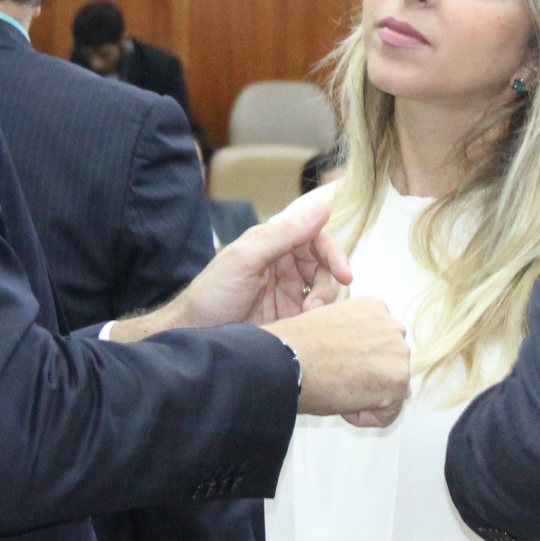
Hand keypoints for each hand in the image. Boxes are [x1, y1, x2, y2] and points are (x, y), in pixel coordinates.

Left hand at [155, 189, 353, 332]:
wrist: (194, 335)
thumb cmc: (212, 293)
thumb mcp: (247, 258)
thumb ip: (287, 233)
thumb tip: (325, 205)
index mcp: (276, 242)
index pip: (319, 240)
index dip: (335, 256)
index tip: (345, 275)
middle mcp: (286, 264)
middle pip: (328, 268)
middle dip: (329, 286)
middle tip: (314, 307)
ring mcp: (289, 292)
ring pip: (328, 292)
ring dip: (326, 305)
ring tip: (307, 319)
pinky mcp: (290, 317)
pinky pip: (318, 315)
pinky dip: (321, 320)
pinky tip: (308, 330)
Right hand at [265, 296, 408, 419]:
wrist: (286, 361)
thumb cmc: (296, 347)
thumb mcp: (331, 329)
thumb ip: (356, 340)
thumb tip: (374, 367)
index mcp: (374, 308)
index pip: (379, 345)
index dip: (354, 362)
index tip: (332, 361)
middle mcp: (392, 326)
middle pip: (389, 365)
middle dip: (365, 379)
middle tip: (334, 377)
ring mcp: (398, 352)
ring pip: (390, 389)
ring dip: (364, 397)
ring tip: (336, 386)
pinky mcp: (398, 380)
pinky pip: (386, 414)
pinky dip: (363, 417)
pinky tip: (342, 401)